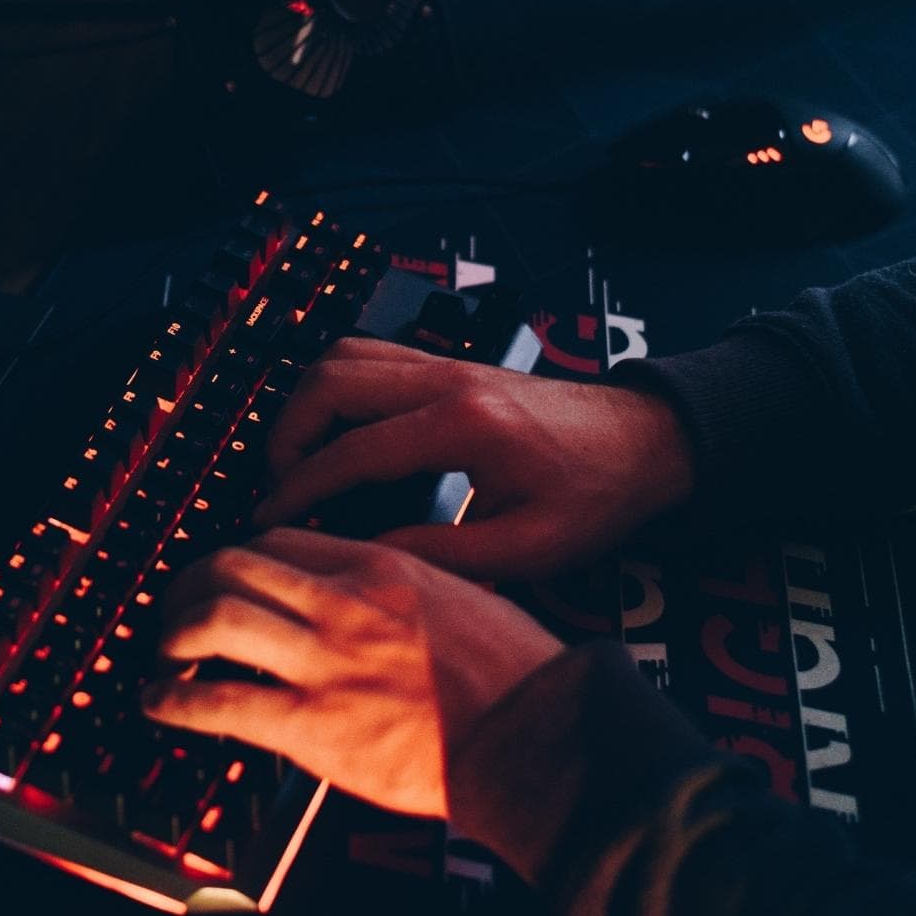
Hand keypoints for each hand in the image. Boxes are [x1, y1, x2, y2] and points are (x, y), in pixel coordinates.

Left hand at [141, 528, 563, 818]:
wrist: (538, 740)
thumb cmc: (519, 680)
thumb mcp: (464, 600)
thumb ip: (404, 595)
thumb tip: (369, 605)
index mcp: (384, 569)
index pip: (281, 540)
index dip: (238, 556)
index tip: (226, 576)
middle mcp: (345, 604)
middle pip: (232, 565)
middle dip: (189, 585)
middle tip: (176, 609)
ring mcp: (326, 663)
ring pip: (213, 618)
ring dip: (172, 634)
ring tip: (164, 654)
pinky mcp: (312, 725)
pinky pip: (217, 701)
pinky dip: (173, 700)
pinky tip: (160, 703)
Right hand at [253, 337, 694, 579]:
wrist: (647, 442)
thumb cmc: (597, 495)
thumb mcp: (524, 549)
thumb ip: (439, 554)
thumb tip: (365, 558)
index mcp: (467, 426)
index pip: (353, 450)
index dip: (300, 489)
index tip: (269, 520)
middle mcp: (449, 380)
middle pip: (331, 382)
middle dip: (286, 436)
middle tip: (276, 489)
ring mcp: (447, 364)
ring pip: (343, 358)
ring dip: (305, 406)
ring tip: (295, 463)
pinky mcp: (449, 366)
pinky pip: (369, 358)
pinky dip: (333, 391)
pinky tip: (332, 434)